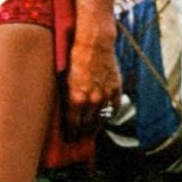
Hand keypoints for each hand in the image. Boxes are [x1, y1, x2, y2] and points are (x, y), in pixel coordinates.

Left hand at [65, 23, 121, 137]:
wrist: (95, 43)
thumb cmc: (76, 57)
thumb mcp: (66, 78)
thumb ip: (68, 95)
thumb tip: (67, 110)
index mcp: (76, 97)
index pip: (73, 123)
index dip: (72, 133)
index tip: (70, 138)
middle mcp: (91, 99)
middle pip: (88, 124)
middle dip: (83, 133)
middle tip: (81, 138)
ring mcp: (105, 95)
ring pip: (102, 118)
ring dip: (96, 126)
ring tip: (93, 131)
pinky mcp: (116, 88)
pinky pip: (114, 107)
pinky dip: (111, 113)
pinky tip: (107, 115)